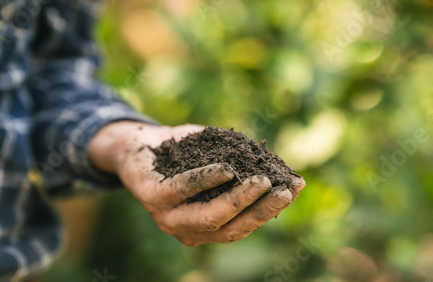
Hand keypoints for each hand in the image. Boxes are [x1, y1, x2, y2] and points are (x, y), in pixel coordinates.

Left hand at [88, 121, 305, 245]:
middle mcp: (187, 230)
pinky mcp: (149, 196)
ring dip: (238, 199)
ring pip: (208, 217)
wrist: (135, 146)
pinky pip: (181, 190)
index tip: (297, 187)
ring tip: (261, 180)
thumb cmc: (181, 155)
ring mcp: (167, 217)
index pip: (244, 225)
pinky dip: (205, 179)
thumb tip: (282, 169)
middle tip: (285, 189)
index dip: (272, 209)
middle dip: (261, 210)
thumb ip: (242, 169)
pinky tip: (226, 168)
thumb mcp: (216, 161)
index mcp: (205, 226)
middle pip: (231, 229)